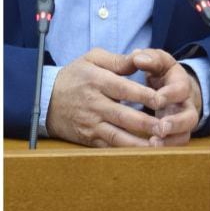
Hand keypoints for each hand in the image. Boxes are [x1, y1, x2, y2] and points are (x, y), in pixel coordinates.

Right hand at [45, 48, 166, 146]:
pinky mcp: (88, 138)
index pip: (123, 89)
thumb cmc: (75, 76)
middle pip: (122, 115)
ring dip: (137, 143)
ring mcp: (90, 124)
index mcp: (97, 81)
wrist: (43, 98)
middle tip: (165, 127)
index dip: (143, 96)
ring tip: (158, 145)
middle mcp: (94, 105)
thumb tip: (140, 56)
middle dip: (145, 123)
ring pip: (116, 136)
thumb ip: (118, 59)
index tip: (161, 99)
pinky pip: (107, 147)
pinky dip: (124, 151)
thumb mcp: (93, 59)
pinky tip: (141, 154)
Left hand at [131, 49, 201, 146]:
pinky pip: (175, 145)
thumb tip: (138, 57)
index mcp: (180, 83)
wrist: (168, 85)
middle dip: (176, 123)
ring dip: (170, 140)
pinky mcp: (175, 133)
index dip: (170, 95)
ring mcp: (182, 121)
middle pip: (189, 116)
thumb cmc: (159, 72)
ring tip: (153, 144)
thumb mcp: (155, 61)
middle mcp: (185, 104)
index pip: (181, 89)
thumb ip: (148, 57)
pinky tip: (147, 149)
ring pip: (184, 134)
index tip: (156, 99)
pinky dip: (164, 148)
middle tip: (160, 127)